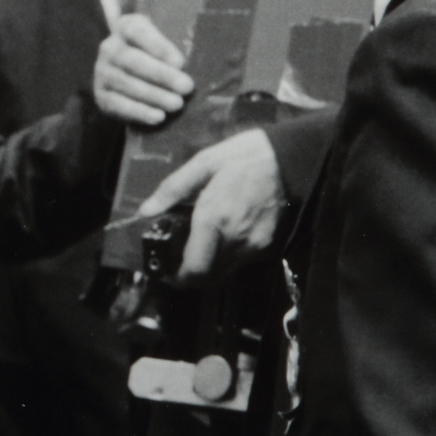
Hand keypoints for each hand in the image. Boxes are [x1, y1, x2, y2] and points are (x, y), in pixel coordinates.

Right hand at [94, 12, 192, 126]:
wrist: (127, 71)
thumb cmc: (154, 53)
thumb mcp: (160, 39)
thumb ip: (169, 47)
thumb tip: (181, 68)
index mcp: (125, 27)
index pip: (137, 32)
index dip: (158, 47)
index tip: (180, 62)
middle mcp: (109, 48)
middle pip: (132, 60)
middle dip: (161, 75)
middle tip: (186, 87)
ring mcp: (102, 72)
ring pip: (125, 84)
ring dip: (154, 95)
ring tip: (177, 104)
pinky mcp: (101, 95)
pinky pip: (118, 105)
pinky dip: (139, 111)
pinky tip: (158, 117)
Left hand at [140, 128, 284, 281]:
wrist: (290, 158)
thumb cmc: (244, 156)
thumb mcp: (203, 163)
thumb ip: (172, 189)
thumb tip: (146, 211)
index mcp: (214, 219)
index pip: (194, 270)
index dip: (176, 278)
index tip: (164, 270)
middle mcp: (235, 239)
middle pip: (207, 279)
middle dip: (187, 275)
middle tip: (174, 261)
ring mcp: (254, 245)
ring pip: (223, 274)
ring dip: (206, 269)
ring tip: (194, 249)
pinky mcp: (267, 245)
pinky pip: (239, 263)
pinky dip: (223, 260)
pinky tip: (218, 240)